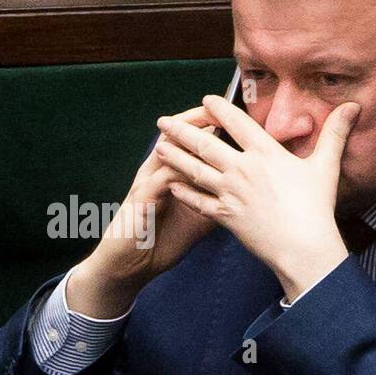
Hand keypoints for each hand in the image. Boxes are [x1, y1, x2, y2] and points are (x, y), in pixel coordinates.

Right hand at [68, 106, 218, 317]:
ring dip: (188, 140)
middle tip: (225, 109)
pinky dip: (177, 173)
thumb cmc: (161, 239)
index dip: (211, 123)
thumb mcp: (196, 216)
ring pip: (166, 151)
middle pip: (176, 133)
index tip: (238, 116)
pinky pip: (159, 181)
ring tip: (212, 130)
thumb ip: (216, 198)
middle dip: (200, 120)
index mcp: (169, 171)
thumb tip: (247, 191)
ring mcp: (146, 184)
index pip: (188, 137)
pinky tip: (195, 169)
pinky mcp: (140, 202)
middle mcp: (156, 172)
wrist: (128, 265)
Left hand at [154, 96, 361, 301]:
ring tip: (158, 146)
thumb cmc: (316, 208)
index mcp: (266, 154)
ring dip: (174, 157)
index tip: (205, 100)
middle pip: (205, 144)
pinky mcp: (225, 216)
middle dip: (182, 130)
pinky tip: (170, 184)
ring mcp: (231, 193)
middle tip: (163, 121)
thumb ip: (335, 133)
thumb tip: (354, 105)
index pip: (238, 122)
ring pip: (195, 170)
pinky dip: (183, 192)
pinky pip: (198, 201)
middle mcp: (243, 170)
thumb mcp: (326, 166)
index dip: (220, 108)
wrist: (304, 247)